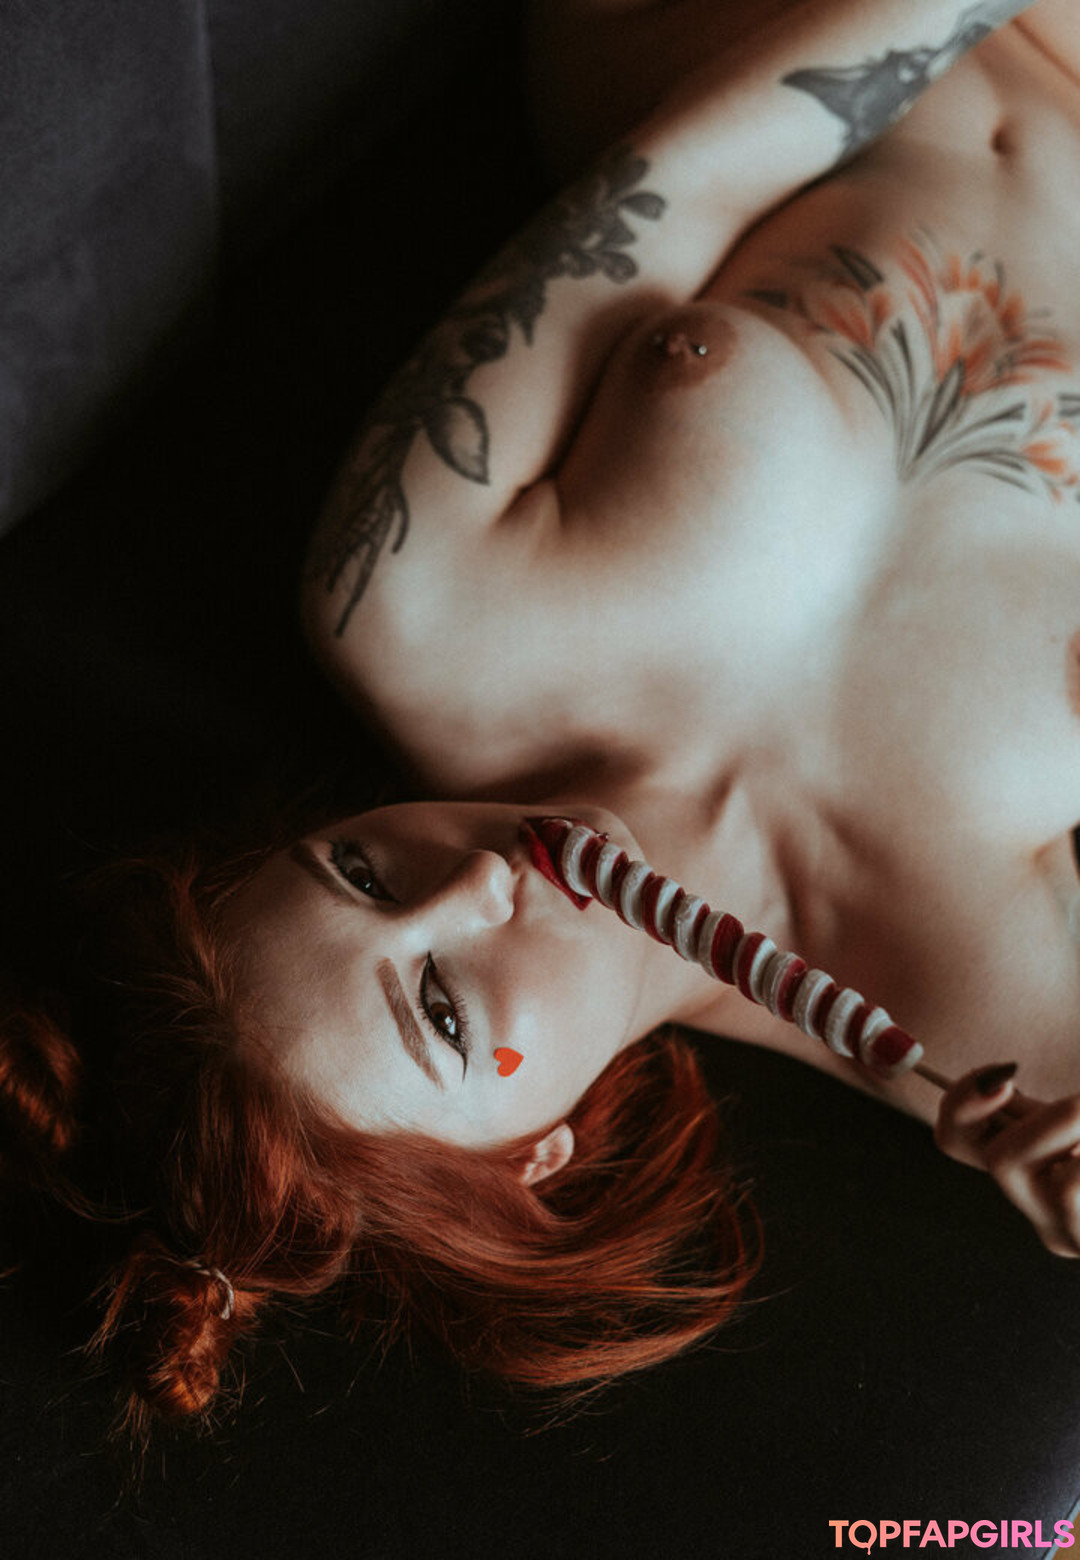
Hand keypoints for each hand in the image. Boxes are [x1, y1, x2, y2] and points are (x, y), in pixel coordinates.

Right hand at [935, 1064, 1079, 1258]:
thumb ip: (1047, 1108)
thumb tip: (1000, 1080)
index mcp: (1027, 1172)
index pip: (954, 1140)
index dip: (961, 1102)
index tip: (1008, 1076)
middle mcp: (1040, 1211)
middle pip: (1000, 1163)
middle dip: (1051, 1120)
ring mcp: (1073, 1237)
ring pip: (1062, 1187)